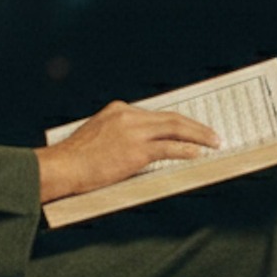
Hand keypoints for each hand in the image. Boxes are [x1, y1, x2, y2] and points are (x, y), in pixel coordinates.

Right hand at [35, 101, 221, 204]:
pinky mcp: (136, 151)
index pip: (156, 115)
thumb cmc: (75, 158)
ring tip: (213, 143)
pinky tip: (197, 153)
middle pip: (171, 118)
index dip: (177, 123)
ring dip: (198, 136)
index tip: (191, 129)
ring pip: (175, 129)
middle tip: (213, 134)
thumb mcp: (97, 135)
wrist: (62, 166)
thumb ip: (118, 134)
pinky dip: (186, 150)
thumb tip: (138, 147)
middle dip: (195, 126)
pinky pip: (168, 148)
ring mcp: (134, 132)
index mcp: (119, 110)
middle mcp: (129, 115)